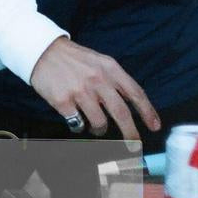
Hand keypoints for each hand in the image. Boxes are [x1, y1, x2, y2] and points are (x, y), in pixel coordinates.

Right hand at [30, 37, 160, 139]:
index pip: (135, 93)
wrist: (43, 51)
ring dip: (100, 130)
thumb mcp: (100, 61)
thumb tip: (132, 103)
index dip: (147, 112)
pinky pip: (78, 124)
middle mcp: (98, 80)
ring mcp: (80, 91)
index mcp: (110, 68)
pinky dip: (79, 127)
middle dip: (131, 133)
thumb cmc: (74, 59)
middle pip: (121, 112)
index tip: (154, 126)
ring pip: (100, 122)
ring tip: (95, 127)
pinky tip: (76, 120)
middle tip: (134, 145)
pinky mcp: (63, 101)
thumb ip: (115, 79)